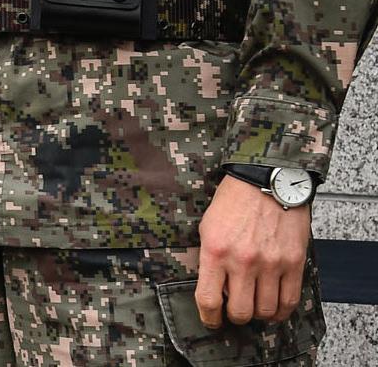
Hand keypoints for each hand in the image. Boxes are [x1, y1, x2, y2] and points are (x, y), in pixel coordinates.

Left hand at [195, 173, 310, 327]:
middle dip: (235, 317)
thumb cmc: (234, 200)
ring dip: (259, 314)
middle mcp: (243, 261)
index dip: (209, 318)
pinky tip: (275, 306)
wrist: (266, 180)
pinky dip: (281, 311)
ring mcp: (270, 264)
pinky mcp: (293, 263)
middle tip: (235, 311)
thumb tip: (213, 288)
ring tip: (255, 306)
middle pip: (240, 312)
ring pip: (266, 311)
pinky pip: (289, 301)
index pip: (209, 299)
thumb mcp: (208, 226)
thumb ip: (210, 259)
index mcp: (215, 250)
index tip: (211, 321)